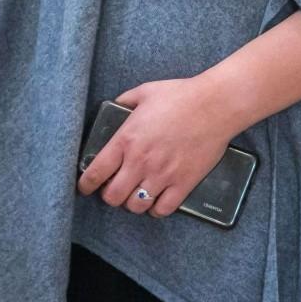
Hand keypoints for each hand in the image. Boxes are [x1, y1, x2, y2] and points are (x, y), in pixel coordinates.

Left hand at [76, 77, 241, 216]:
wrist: (216, 105)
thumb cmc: (180, 96)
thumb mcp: (144, 92)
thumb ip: (125, 101)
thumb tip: (116, 105)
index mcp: (125, 140)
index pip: (95, 173)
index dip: (85, 185)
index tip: (84, 187)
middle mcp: (139, 161)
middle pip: (112, 196)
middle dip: (109, 196)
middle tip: (113, 190)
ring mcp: (162, 175)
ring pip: (136, 206)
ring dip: (132, 203)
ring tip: (134, 195)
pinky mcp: (183, 182)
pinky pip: (163, 209)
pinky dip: (156, 209)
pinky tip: (155, 201)